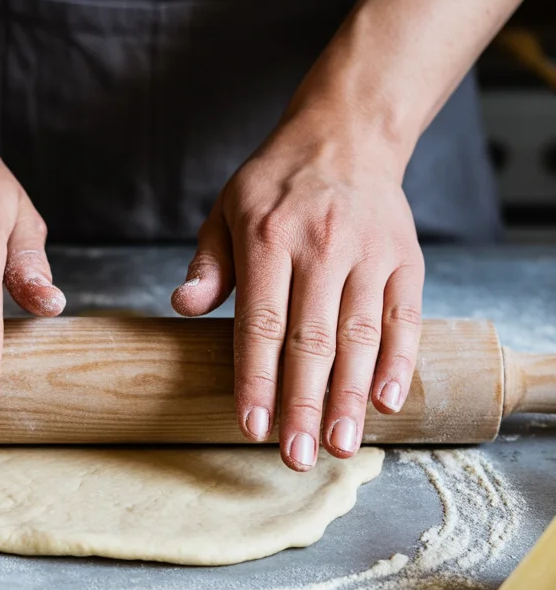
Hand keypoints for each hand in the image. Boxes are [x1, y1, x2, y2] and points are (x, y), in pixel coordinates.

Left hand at [171, 113, 423, 470]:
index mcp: (269, 237)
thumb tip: (183, 307)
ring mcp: (369, 253)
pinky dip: (398, 361)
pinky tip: (386, 402)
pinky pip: (405, 317)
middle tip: (296, 457)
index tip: (253, 427)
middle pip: (312, 340)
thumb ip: (208, 265)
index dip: (257, 378)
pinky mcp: (405, 258)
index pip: (261, 322)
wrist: (347, 132)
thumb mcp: (226, 210)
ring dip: (350, 396)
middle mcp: (323, 246)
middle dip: (304, 404)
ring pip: (360, 336)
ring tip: (339, 445)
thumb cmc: (275, 184)